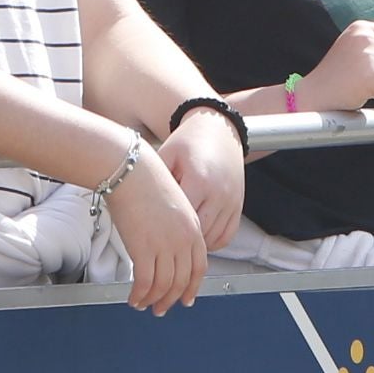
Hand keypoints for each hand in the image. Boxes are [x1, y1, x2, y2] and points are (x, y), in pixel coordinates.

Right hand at [99, 144, 207, 314]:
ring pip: (164, 285)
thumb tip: (166, 249)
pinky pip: (145, 283)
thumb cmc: (145, 182)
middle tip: (162, 309)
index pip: (199, 267)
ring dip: (154, 300)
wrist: (130, 171)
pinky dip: (139, 295)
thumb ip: (175, 228)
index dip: (192, 286)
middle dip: (171, 299)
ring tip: (144, 305)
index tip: (186, 298)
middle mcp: (183, 240)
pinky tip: (133, 299)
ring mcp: (165, 246)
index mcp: (193, 227)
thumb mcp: (172, 204)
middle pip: (182, 280)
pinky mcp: (143, 250)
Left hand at [159, 110, 245, 244]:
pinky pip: (226, 235)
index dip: (164, 229)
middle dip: (178, 240)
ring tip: (176, 238)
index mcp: (199, 180)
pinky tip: (197, 236)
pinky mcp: (238, 205)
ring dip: (194, 243)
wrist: (219, 129)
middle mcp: (219, 194)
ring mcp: (231, 201)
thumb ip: (156, 180)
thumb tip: (136, 205)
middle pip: (196, 233)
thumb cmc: (189, 141)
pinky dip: (212, 241)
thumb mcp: (167, 154)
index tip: (150, 231)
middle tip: (161, 241)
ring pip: (212, 238)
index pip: (180, 218)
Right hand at [300, 16, 373, 116]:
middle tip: (367, 76)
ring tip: (365, 84)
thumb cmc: (336, 71)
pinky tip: (366, 92)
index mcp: (362, 27)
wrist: (315, 92)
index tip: (371, 62)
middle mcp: (365, 38)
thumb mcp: (355, 43)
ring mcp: (368, 56)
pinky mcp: (370, 76)